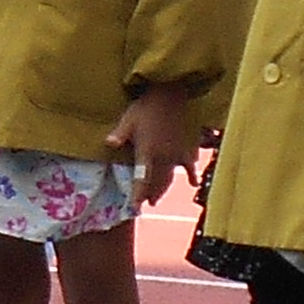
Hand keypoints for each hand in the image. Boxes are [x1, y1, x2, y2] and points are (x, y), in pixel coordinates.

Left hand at [109, 83, 198, 203]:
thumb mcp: (129, 119)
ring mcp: (176, 154)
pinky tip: (194, 184)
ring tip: (157, 199)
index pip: (141, 180)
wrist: (171, 95)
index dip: (138, 195)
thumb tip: (108, 144)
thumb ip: (120, 134)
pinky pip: (189, 166)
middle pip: (156, 182)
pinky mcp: (186, 147)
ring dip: (163, 190)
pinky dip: (191, 175)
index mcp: (147, 152)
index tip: (135, 208)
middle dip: (150, 194)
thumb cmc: (146, 106)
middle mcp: (162, 158)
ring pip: (169, 178)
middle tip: (146, 203)